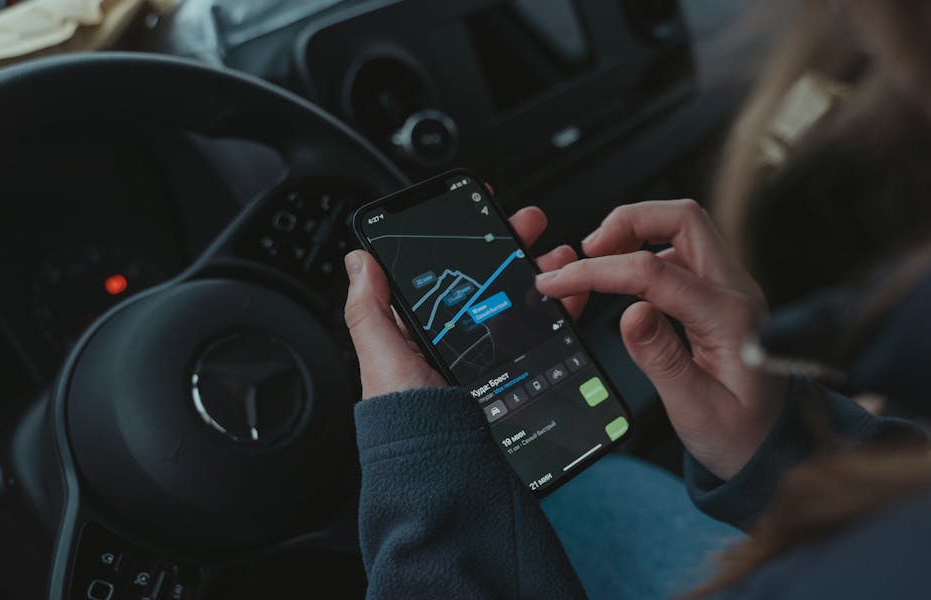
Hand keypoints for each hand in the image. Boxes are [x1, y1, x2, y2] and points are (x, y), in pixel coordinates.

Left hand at [344, 206, 585, 398]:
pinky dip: (564, 312)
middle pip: (495, 281)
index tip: (488, 210)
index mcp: (426, 333)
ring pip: (527, 303)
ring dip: (548, 273)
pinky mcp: (526, 376)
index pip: (450, 275)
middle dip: (516, 246)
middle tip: (532, 223)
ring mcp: (498, 358)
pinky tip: (571, 296)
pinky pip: (548, 336)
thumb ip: (370, 311)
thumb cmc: (411, 421)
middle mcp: (463, 342)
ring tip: (562, 257)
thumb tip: (359, 260)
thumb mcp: (382, 360)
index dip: (470, 240)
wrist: (450, 469)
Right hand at [535, 200, 784, 479]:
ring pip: (684, 229)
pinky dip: (647, 253)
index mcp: (731, 319)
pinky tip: (625, 280)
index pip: (654, 272)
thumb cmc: (740, 435)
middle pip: (683, 219)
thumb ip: (662, 360)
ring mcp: (732, 289)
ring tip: (599, 262)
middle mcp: (737, 292)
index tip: (562, 280)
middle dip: (627, 222)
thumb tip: (629, 314)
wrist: (773, 447)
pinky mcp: (721, 295)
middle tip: (586, 250)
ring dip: (637, 232)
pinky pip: (684, 254)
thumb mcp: (696, 410)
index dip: (600, 270)